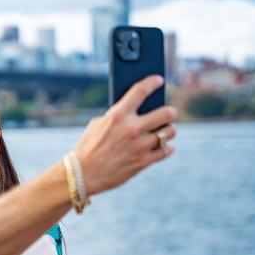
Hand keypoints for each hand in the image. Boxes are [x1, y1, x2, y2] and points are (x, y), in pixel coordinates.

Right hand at [76, 75, 176, 195]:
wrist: (84, 174)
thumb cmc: (89, 146)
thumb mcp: (97, 124)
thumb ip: (117, 116)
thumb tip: (136, 110)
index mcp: (118, 115)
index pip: (141, 91)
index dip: (152, 82)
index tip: (159, 80)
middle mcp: (132, 128)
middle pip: (166, 112)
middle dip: (170, 112)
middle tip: (168, 113)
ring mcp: (140, 146)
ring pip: (169, 132)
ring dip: (169, 131)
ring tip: (165, 131)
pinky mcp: (144, 162)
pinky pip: (166, 151)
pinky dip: (166, 148)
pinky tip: (164, 146)